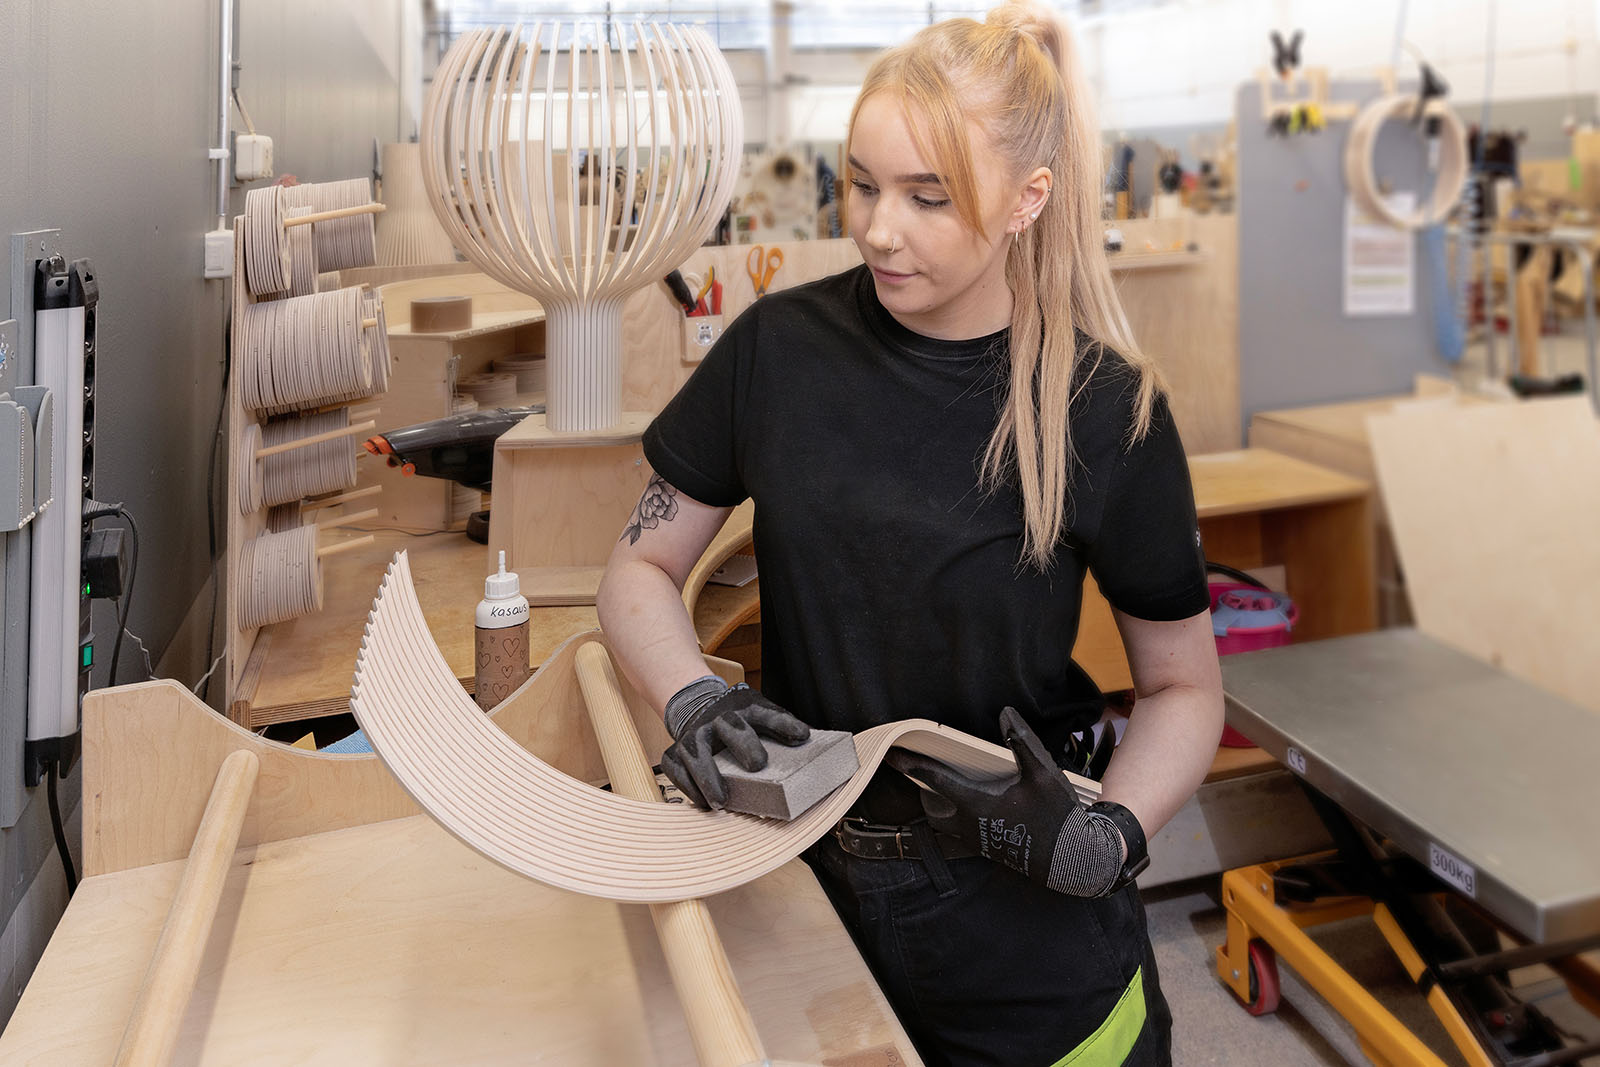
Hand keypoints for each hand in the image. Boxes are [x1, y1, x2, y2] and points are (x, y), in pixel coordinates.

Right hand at [660, 680, 809, 809]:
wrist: (696, 709)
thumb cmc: (736, 721)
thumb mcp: (760, 716)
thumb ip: (781, 728)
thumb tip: (806, 741)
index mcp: (745, 708)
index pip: (767, 713)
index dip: (784, 724)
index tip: (802, 735)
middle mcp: (718, 718)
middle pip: (730, 726)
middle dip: (744, 744)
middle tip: (757, 766)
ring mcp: (693, 735)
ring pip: (697, 754)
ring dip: (709, 778)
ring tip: (721, 801)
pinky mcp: (674, 753)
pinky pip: (677, 771)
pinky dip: (690, 789)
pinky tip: (704, 804)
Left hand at [885, 707, 1129, 896]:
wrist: (1070, 861)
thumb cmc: (1055, 816)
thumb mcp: (1043, 774)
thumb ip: (1022, 743)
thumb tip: (1006, 714)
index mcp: (976, 804)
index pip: (935, 780)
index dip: (913, 765)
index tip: (893, 755)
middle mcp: (969, 825)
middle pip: (932, 806)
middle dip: (925, 789)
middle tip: (923, 770)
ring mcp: (976, 841)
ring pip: (944, 822)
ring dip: (940, 805)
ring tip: (945, 786)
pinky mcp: (987, 849)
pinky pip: (959, 833)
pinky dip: (956, 816)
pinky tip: (973, 804)